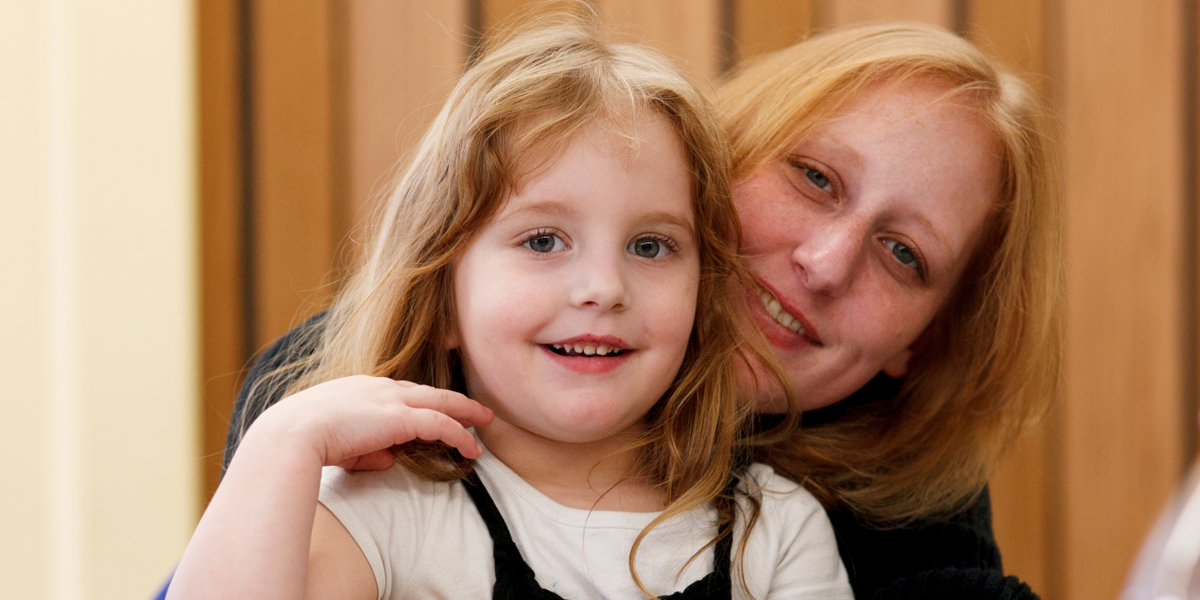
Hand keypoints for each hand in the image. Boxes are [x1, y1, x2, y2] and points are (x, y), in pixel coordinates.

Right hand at [252, 375, 493, 470]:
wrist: (292, 434)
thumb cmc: (302, 441)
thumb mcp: (336, 443)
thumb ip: (365, 450)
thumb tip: (387, 460)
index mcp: (358, 388)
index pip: (398, 392)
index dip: (419, 401)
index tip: (433, 409)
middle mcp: (378, 387)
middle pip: (426, 391)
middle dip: (452, 400)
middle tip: (473, 409)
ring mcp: (390, 400)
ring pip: (440, 402)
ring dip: (464, 413)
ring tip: (483, 422)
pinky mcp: (400, 418)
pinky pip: (440, 424)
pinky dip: (459, 435)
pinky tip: (471, 448)